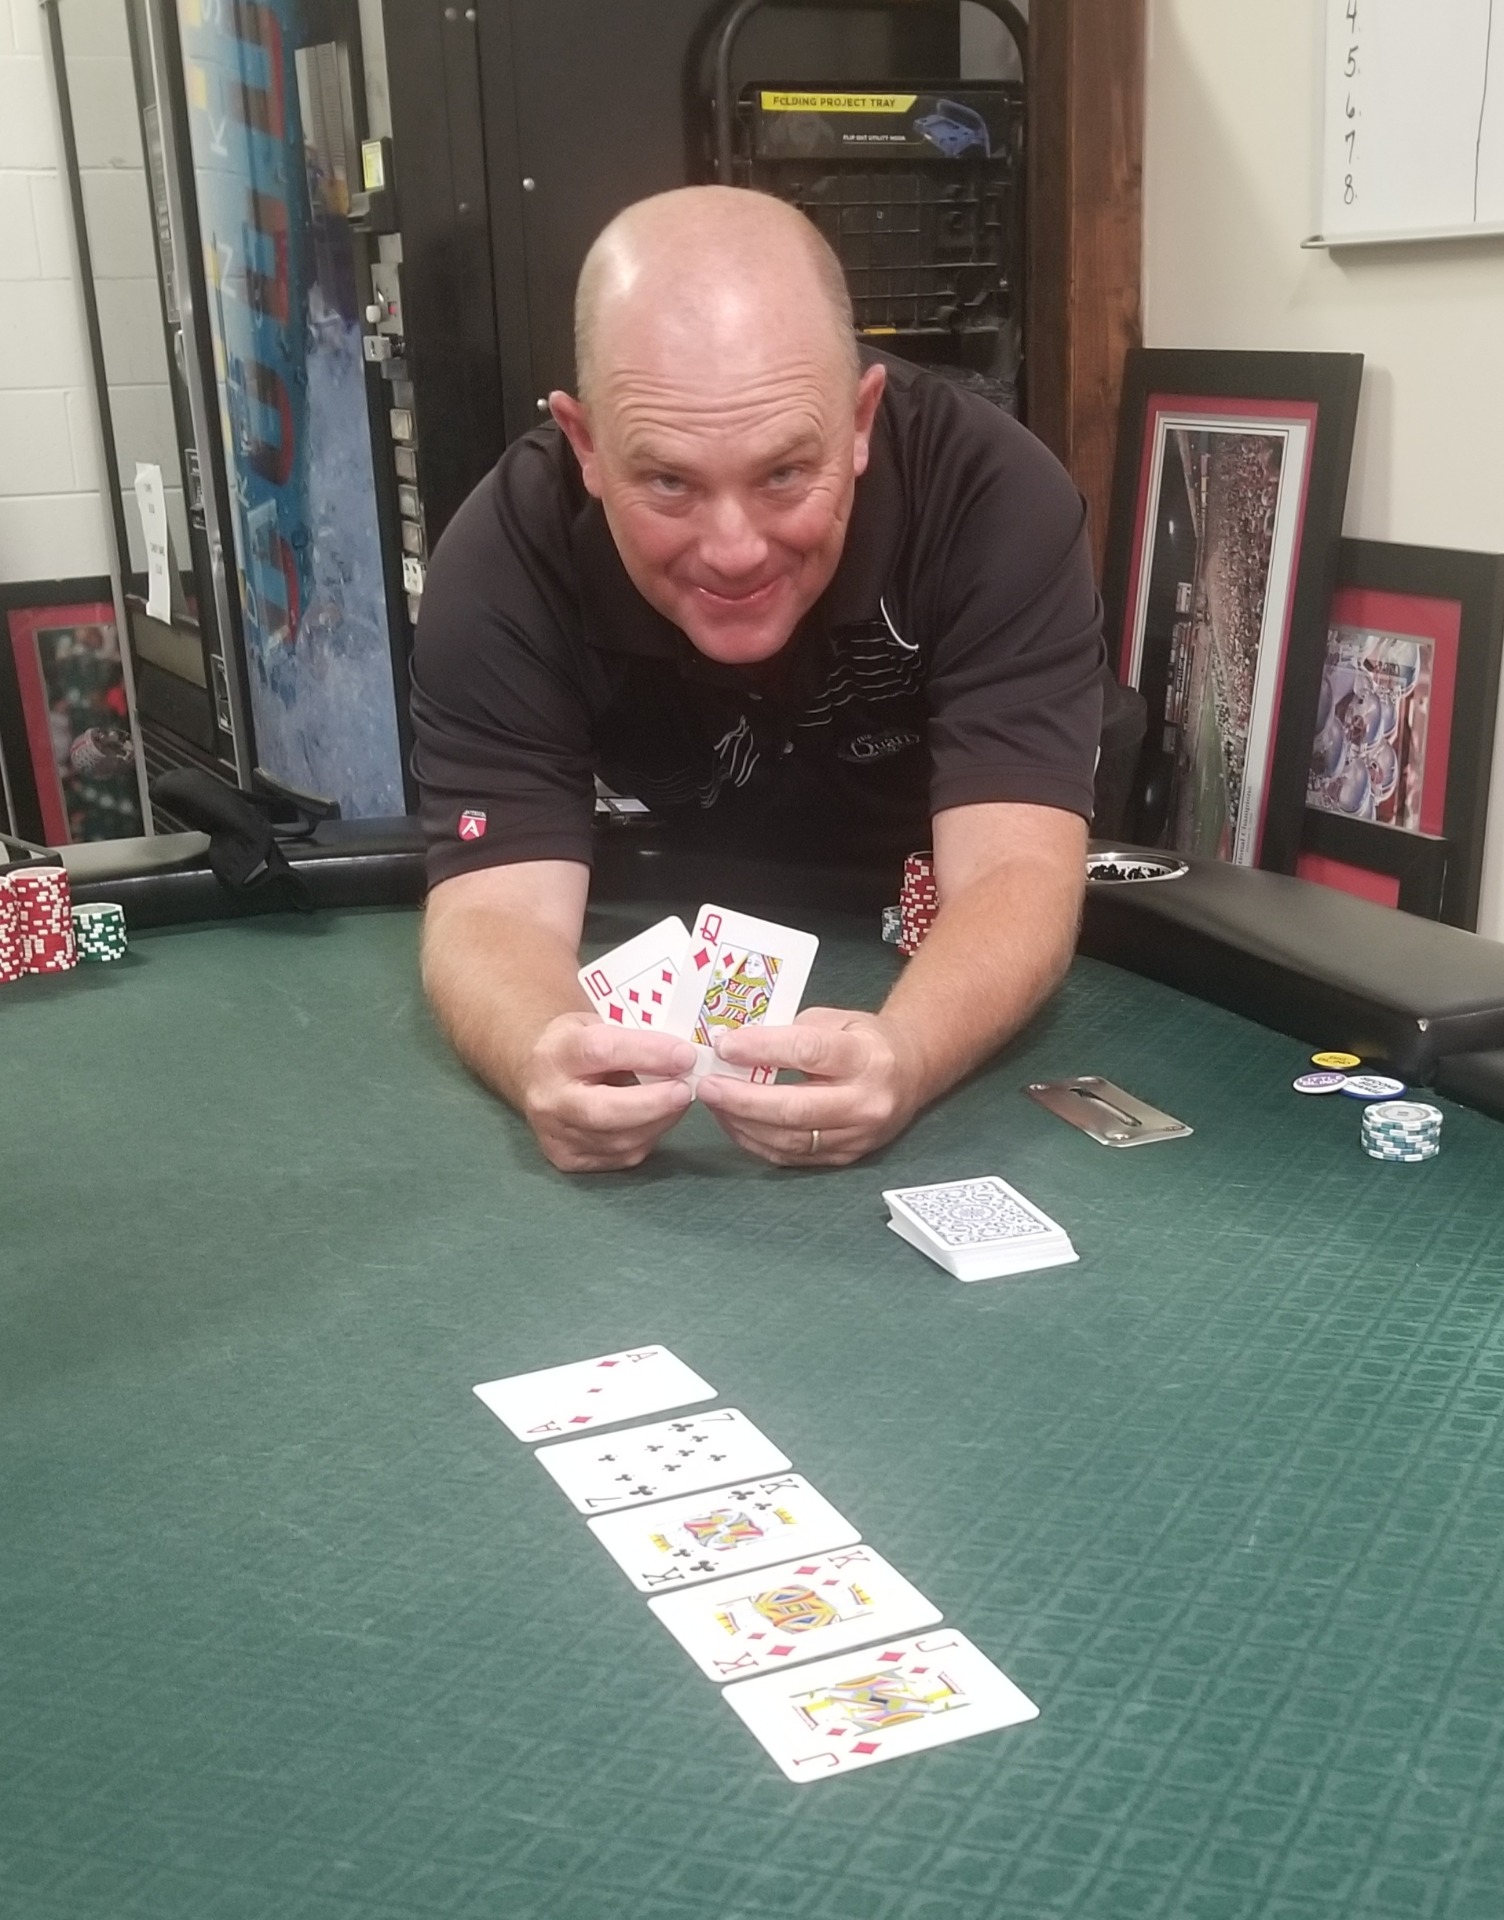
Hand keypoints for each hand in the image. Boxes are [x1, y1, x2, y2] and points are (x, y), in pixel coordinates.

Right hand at [523, 1013, 695, 1171]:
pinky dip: (646, 1138)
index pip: (601, 1052)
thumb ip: (633, 1040)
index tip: (684, 1055)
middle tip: (686, 1090)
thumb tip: (680, 1058)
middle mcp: (548, 1098)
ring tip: (678, 1101)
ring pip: (618, 1140)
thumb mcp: (597, 1025)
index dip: (648, 1053)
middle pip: (604, 1110)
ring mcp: (554, 1134)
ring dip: (658, 1121)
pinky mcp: (567, 1159)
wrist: (537, 1074)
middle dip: (654, 1102)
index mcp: (555, 1054)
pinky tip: (656, 1119)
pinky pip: (619, 1156)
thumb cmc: (577, 1045)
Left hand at [694, 1007, 920, 1166]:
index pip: (808, 1052)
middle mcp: (866, 1102)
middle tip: (707, 1085)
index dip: (762, 1049)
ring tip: (714, 1102)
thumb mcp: (838, 1019)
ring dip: (743, 1122)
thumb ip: (793, 1030)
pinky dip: (756, 1140)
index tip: (725, 1045)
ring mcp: (857, 1136)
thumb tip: (737, 1042)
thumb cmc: (866, 1040)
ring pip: (790, 1138)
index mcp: (867, 1057)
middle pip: (796, 1107)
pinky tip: (735, 1121)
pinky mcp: (845, 1157)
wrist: (911, 1074)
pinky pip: (791, 1155)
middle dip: (743, 1098)